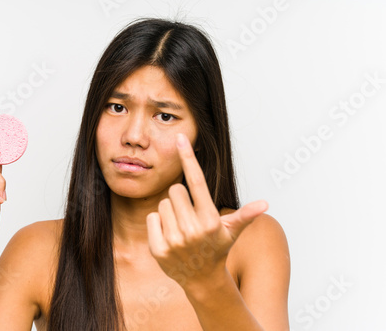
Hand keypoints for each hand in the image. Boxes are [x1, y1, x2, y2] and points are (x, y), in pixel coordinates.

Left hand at [146, 133, 268, 288]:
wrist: (201, 279)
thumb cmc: (216, 248)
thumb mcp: (232, 232)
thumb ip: (245, 215)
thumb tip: (265, 204)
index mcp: (211, 220)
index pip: (197, 181)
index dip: (188, 158)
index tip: (180, 138)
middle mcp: (192, 230)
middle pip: (175, 190)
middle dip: (181, 199)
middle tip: (190, 216)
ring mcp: (174, 240)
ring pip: (163, 204)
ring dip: (170, 212)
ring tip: (181, 227)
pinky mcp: (158, 249)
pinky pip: (152, 218)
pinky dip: (158, 224)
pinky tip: (169, 236)